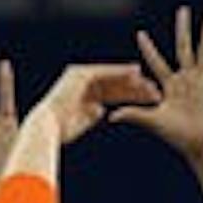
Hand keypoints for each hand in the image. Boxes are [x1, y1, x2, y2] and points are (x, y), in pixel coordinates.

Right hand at [33, 63, 159, 144]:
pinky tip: (136, 72)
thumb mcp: (82, 120)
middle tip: (154, 92)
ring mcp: (79, 76)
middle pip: (114, 83)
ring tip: (150, 83)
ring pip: (112, 76)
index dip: (129, 95)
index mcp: (82, 94)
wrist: (48, 128)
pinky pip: (105, 72)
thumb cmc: (61, 131)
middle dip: (135, 88)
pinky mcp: (80, 74)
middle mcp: (80, 81)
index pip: (111, 93)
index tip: (147, 99)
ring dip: (131, 80)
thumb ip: (92, 113)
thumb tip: (101, 109)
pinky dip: (120, 71)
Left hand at [111, 6, 202, 159]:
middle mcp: (186, 78)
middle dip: (184, 28)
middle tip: (184, 10)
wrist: (199, 144)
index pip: (156, 62)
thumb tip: (111, 117)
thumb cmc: (177, 136)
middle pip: (184, 47)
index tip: (140, 34)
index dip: (148, 49)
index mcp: (169, 85)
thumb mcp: (153, 122)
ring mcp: (202, 81)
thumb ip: (134, 114)